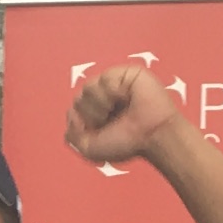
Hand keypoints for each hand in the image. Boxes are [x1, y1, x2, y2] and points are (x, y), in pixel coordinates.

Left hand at [65, 61, 184, 166]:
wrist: (151, 135)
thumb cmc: (128, 142)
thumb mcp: (90, 149)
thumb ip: (72, 136)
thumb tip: (71, 116)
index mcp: (95, 115)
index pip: (73, 111)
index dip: (82, 122)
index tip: (99, 130)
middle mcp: (103, 100)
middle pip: (79, 99)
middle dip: (92, 114)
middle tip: (111, 120)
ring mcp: (113, 86)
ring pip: (88, 87)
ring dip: (102, 104)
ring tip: (119, 109)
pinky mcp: (125, 74)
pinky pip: (105, 78)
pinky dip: (113, 91)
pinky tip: (126, 97)